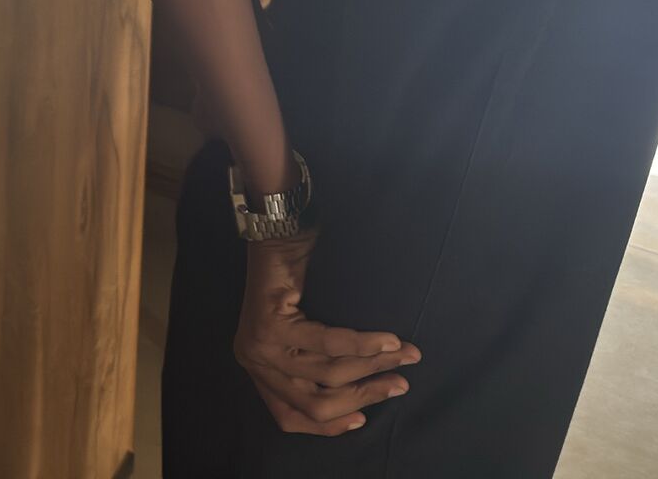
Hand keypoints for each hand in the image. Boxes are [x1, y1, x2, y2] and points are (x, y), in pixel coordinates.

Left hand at [234, 232, 418, 435]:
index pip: (290, 418)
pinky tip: (389, 340)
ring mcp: (259, 345)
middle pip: (316, 402)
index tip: (363, 419)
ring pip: (328, 374)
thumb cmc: (296, 282)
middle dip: (365, 396)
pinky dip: (365, 345)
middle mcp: (252, 362)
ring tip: (405, 356)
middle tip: (401, 384)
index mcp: (258, 370)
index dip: (329, 425)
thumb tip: (361, 400)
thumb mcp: (301, 336)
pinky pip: (329, 345)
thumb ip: (315, 369)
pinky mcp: (271, 325)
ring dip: (374, 366)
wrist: (277, 232)